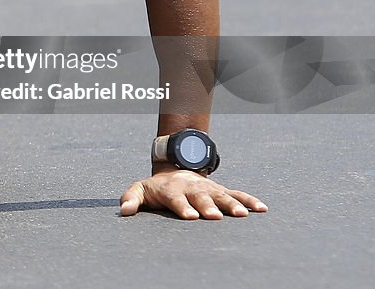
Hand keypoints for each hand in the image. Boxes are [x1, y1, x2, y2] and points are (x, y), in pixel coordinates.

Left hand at [120, 168, 267, 219]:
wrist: (173, 169)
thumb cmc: (155, 187)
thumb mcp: (139, 189)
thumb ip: (130, 199)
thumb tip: (124, 212)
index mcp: (171, 189)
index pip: (176, 198)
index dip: (182, 207)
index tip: (190, 216)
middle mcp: (192, 188)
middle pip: (200, 197)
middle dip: (208, 206)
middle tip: (214, 216)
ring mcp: (208, 188)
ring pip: (221, 195)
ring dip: (231, 204)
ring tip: (241, 215)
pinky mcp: (221, 190)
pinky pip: (237, 194)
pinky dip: (249, 200)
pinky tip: (262, 209)